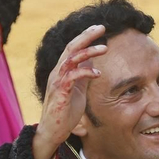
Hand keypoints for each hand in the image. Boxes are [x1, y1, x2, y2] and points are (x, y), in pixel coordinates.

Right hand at [33, 24, 106, 158]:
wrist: (53, 131)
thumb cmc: (66, 111)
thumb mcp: (78, 89)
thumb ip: (83, 75)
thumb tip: (92, 61)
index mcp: (62, 70)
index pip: (73, 48)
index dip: (85, 36)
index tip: (98, 28)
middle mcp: (58, 72)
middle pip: (71, 47)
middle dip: (86, 36)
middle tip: (101, 27)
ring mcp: (58, 81)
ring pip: (71, 59)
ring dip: (88, 52)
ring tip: (104, 48)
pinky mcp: (60, 92)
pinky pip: (73, 77)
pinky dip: (86, 72)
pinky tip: (98, 74)